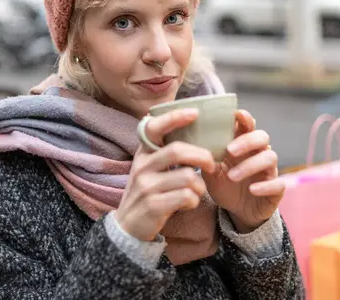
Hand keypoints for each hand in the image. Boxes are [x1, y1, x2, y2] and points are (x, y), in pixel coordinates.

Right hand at [115, 108, 216, 241]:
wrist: (128, 226)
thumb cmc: (148, 191)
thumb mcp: (149, 168)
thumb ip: (165, 151)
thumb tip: (192, 130)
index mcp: (143, 153)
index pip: (154, 127)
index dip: (174, 117)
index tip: (194, 113)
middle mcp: (142, 166)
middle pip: (177, 151)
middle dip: (202, 156)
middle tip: (212, 164)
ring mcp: (146, 186)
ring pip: (187, 177)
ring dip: (199, 185)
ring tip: (197, 190)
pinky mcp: (153, 205)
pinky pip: (185, 197)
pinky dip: (194, 200)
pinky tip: (189, 203)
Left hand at [202, 110, 284, 232]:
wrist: (236, 212)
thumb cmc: (224, 185)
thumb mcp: (211, 172)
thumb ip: (204, 158)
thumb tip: (188, 144)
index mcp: (243, 146)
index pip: (247, 126)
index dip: (245, 118)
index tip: (236, 114)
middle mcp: (258, 154)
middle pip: (262, 137)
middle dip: (247, 141)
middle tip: (229, 150)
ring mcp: (269, 171)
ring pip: (270, 158)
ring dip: (251, 165)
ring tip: (232, 176)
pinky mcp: (275, 190)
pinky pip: (278, 184)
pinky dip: (266, 186)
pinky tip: (252, 189)